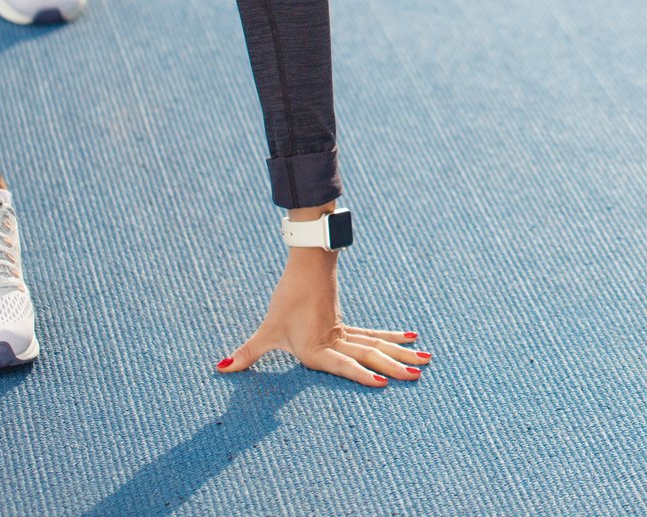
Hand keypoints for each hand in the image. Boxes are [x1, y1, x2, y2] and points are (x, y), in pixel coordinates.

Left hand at [217, 247, 430, 387]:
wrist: (307, 263)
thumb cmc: (287, 298)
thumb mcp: (267, 329)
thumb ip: (248, 353)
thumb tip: (220, 368)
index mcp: (317, 347)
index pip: (343, 364)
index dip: (362, 375)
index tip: (384, 383)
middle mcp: (335, 341)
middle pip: (370, 354)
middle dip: (395, 366)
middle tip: (420, 374)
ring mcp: (344, 331)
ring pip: (377, 344)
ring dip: (400, 354)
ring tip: (426, 359)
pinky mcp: (346, 324)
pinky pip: (373, 335)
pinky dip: (391, 338)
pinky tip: (409, 339)